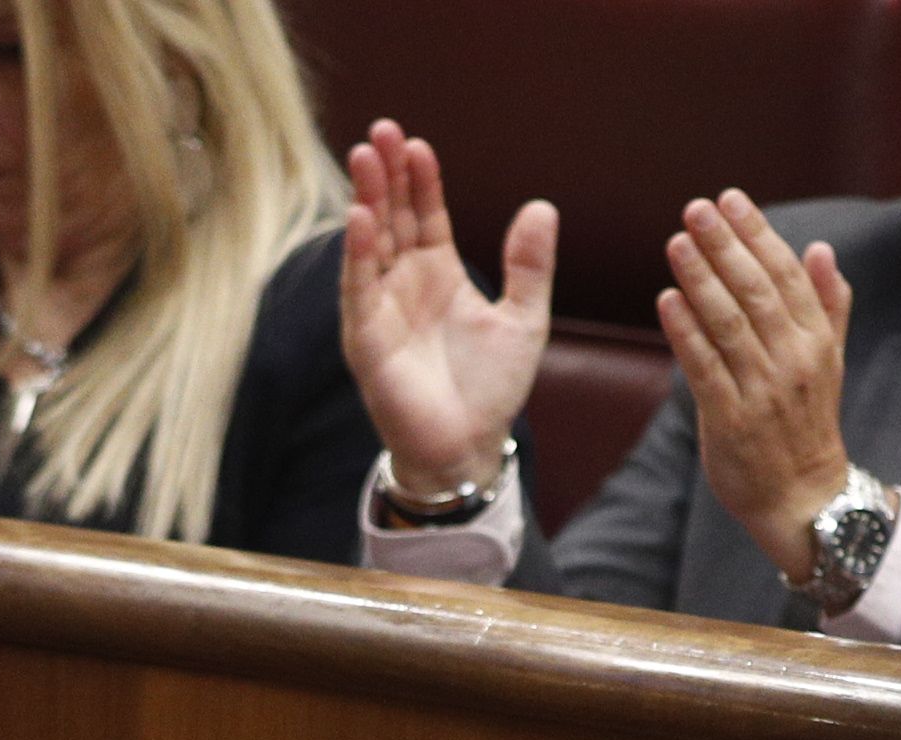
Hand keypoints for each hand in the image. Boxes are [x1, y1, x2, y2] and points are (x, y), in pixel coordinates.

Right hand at [338, 121, 554, 506]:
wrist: (469, 448)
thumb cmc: (491, 389)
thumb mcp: (524, 319)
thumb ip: (530, 266)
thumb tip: (542, 207)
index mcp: (439, 274)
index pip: (425, 213)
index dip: (422, 179)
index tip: (418, 143)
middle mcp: (404, 284)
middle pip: (392, 216)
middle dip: (386, 174)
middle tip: (381, 130)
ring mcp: (381, 309)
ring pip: (370, 243)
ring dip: (366, 199)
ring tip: (365, 157)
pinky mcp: (366, 339)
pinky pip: (359, 288)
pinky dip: (358, 252)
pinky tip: (360, 217)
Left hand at [660, 191, 853, 588]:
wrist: (803, 498)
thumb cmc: (807, 425)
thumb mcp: (830, 361)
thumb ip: (827, 305)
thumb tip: (822, 249)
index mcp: (816, 340)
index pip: (786, 274)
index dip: (757, 233)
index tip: (731, 199)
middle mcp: (792, 360)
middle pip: (756, 291)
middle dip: (725, 245)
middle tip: (695, 208)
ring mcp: (761, 391)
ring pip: (729, 325)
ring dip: (700, 280)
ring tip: (676, 242)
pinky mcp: (730, 421)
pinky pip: (705, 369)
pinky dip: (685, 334)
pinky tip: (666, 301)